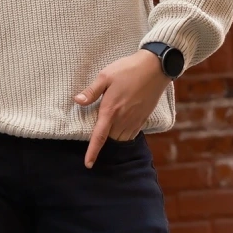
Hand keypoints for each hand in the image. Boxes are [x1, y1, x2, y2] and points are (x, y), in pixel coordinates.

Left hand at [74, 50, 168, 168]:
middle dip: (104, 137)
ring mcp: (135, 119)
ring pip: (121, 138)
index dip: (93, 152)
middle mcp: (123, 118)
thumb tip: (77, 101)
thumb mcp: (105, 76)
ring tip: (111, 124)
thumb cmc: (128, 69)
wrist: (155, 67)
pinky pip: (132, 134)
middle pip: (110, 139)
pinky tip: (123, 123)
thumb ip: (91, 91)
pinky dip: (125, 133)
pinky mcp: (144, 118)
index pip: (99, 137)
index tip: (88, 164)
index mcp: (110, 110)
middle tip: (100, 125)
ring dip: (114, 136)